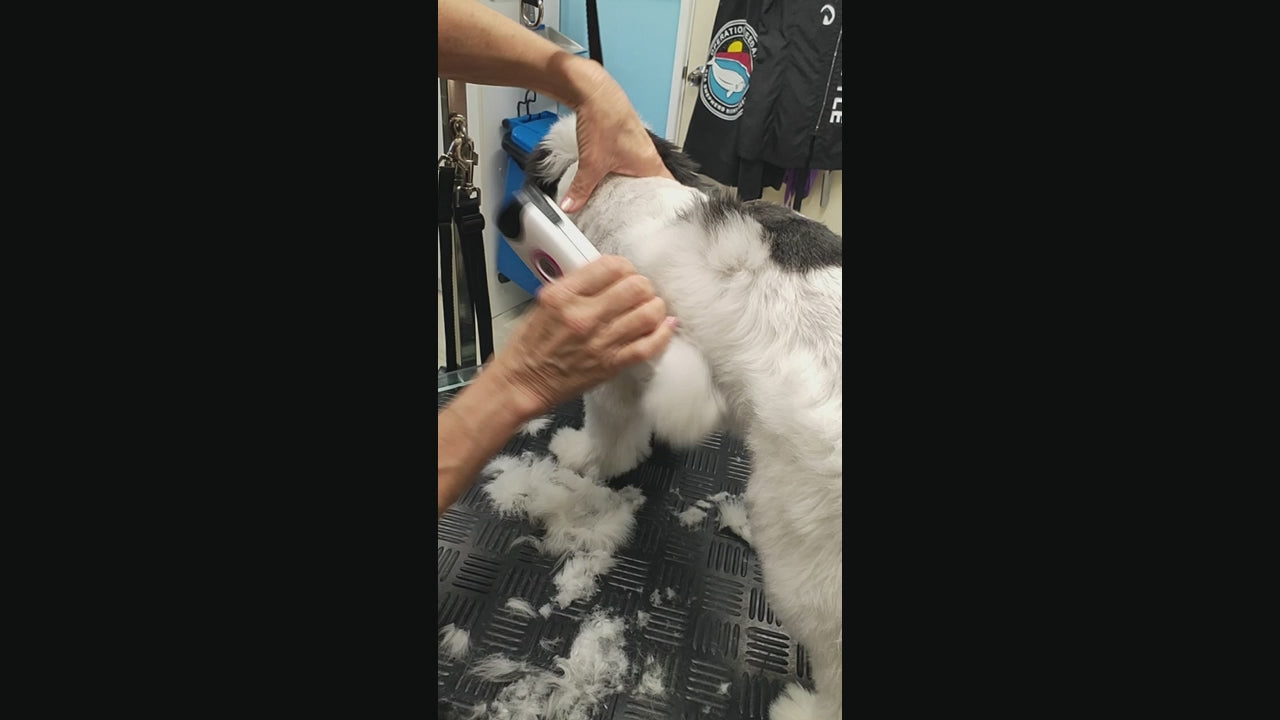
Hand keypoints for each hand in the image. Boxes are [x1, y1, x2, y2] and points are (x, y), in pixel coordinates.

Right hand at [489, 255, 675, 415]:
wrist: (523, 382)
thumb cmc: (531, 346)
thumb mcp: (545, 302)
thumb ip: (577, 285)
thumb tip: (608, 273)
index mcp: (563, 295)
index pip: (611, 266)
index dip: (625, 267)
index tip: (625, 274)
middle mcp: (583, 316)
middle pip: (636, 286)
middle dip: (643, 286)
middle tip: (639, 292)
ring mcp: (600, 341)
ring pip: (648, 313)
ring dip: (655, 307)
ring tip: (650, 308)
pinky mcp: (611, 364)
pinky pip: (649, 345)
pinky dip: (662, 333)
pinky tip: (664, 326)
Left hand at [560, 60, 674, 212]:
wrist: (594, 91)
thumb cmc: (605, 119)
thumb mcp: (592, 163)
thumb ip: (581, 189)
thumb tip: (572, 206)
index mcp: (650, 164)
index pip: (669, 191)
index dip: (668, 207)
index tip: (664, 220)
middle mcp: (649, 156)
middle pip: (655, 185)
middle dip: (647, 201)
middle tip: (640, 218)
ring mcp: (639, 147)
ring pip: (642, 174)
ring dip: (634, 186)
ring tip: (625, 203)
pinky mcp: (627, 140)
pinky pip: (631, 163)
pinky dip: (624, 173)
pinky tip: (612, 179)